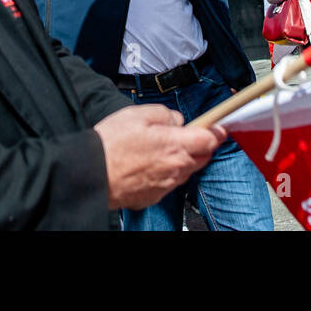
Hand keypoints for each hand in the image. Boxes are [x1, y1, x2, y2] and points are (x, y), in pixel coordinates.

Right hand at [94, 104, 223, 210]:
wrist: (92, 175)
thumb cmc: (111, 145)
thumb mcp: (138, 114)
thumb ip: (164, 114)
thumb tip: (176, 120)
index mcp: (175, 145)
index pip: (210, 139)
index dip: (216, 131)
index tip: (218, 126)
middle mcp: (175, 168)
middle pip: (202, 157)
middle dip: (200, 145)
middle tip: (185, 135)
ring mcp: (166, 185)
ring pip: (185, 170)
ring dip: (182, 159)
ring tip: (159, 149)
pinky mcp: (154, 196)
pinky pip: (169, 182)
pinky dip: (165, 172)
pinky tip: (148, 164)